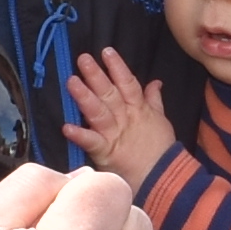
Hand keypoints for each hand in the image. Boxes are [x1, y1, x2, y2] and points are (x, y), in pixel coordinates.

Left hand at [68, 43, 177, 181]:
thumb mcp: (161, 120)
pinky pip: (91, 141)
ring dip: (85, 96)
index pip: (127, 83)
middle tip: (83, 59)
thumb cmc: (161, 150)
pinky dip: (79, 134)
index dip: (117, 67)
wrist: (164, 178)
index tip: (106, 52)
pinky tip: (66, 126)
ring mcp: (114, 134)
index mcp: (138, 109)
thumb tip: (155, 82)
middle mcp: (125, 118)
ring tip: (72, 82)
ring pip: (99, 112)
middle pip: (110, 93)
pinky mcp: (106, 152)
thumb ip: (154, 99)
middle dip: (96, 75)